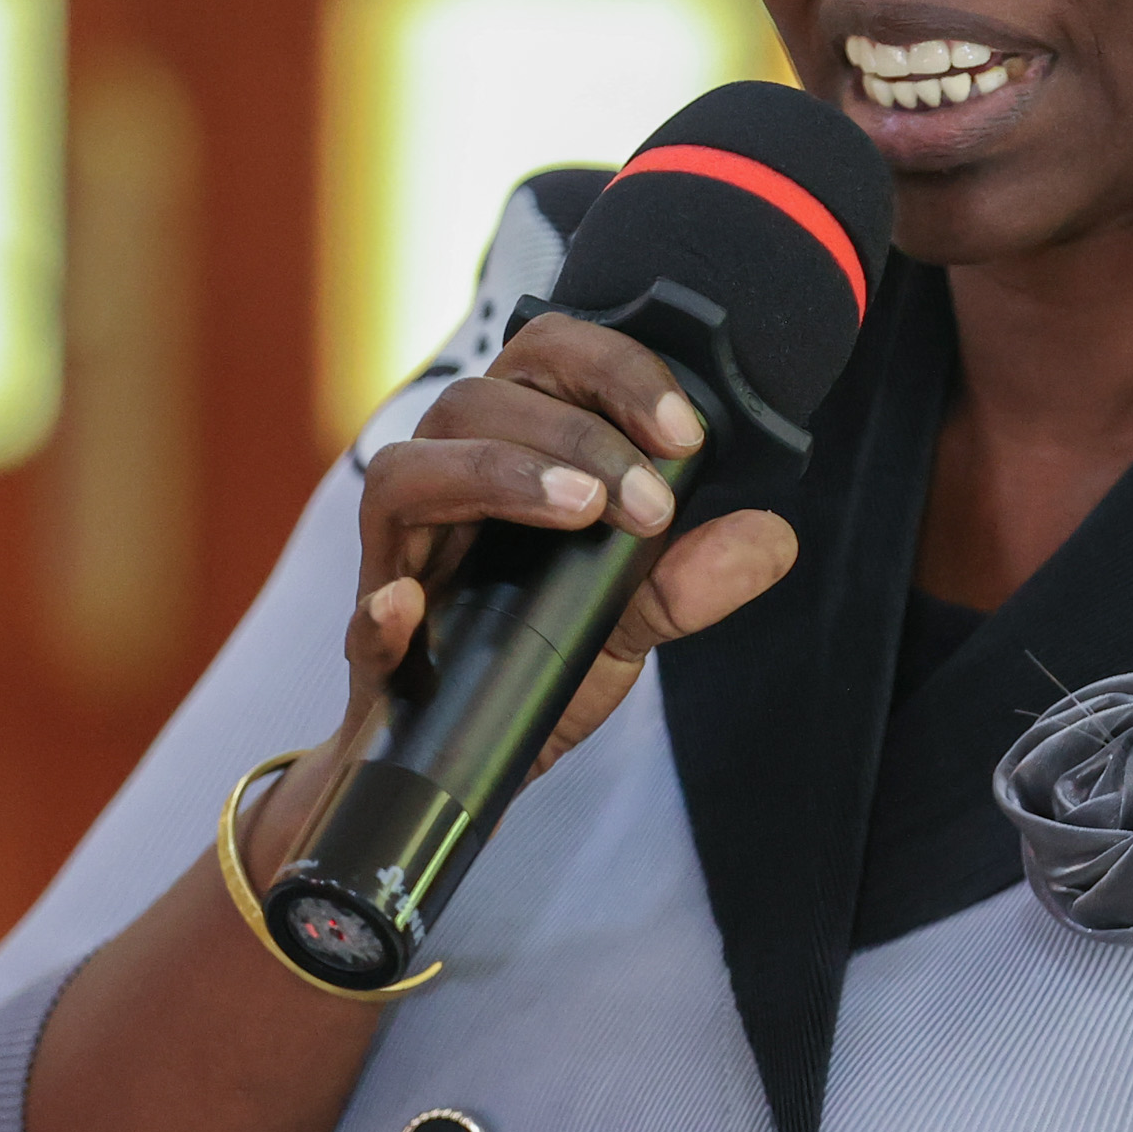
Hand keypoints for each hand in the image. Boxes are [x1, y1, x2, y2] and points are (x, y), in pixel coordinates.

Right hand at [244, 314, 798, 879]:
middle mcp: (446, 483)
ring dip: (496, 475)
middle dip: (575, 434)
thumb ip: (691, 580)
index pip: (545, 361)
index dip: (615, 375)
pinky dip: (384, 608)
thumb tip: (771, 537)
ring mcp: (399, 558)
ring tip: (578, 512)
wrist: (467, 770)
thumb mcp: (628, 623)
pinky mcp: (372, 641)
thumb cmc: (536, 663)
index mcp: (509, 452)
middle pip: (476, 401)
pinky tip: (414, 608)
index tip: (684, 435)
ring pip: (405, 473)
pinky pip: (361, 610)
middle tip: (650, 502)